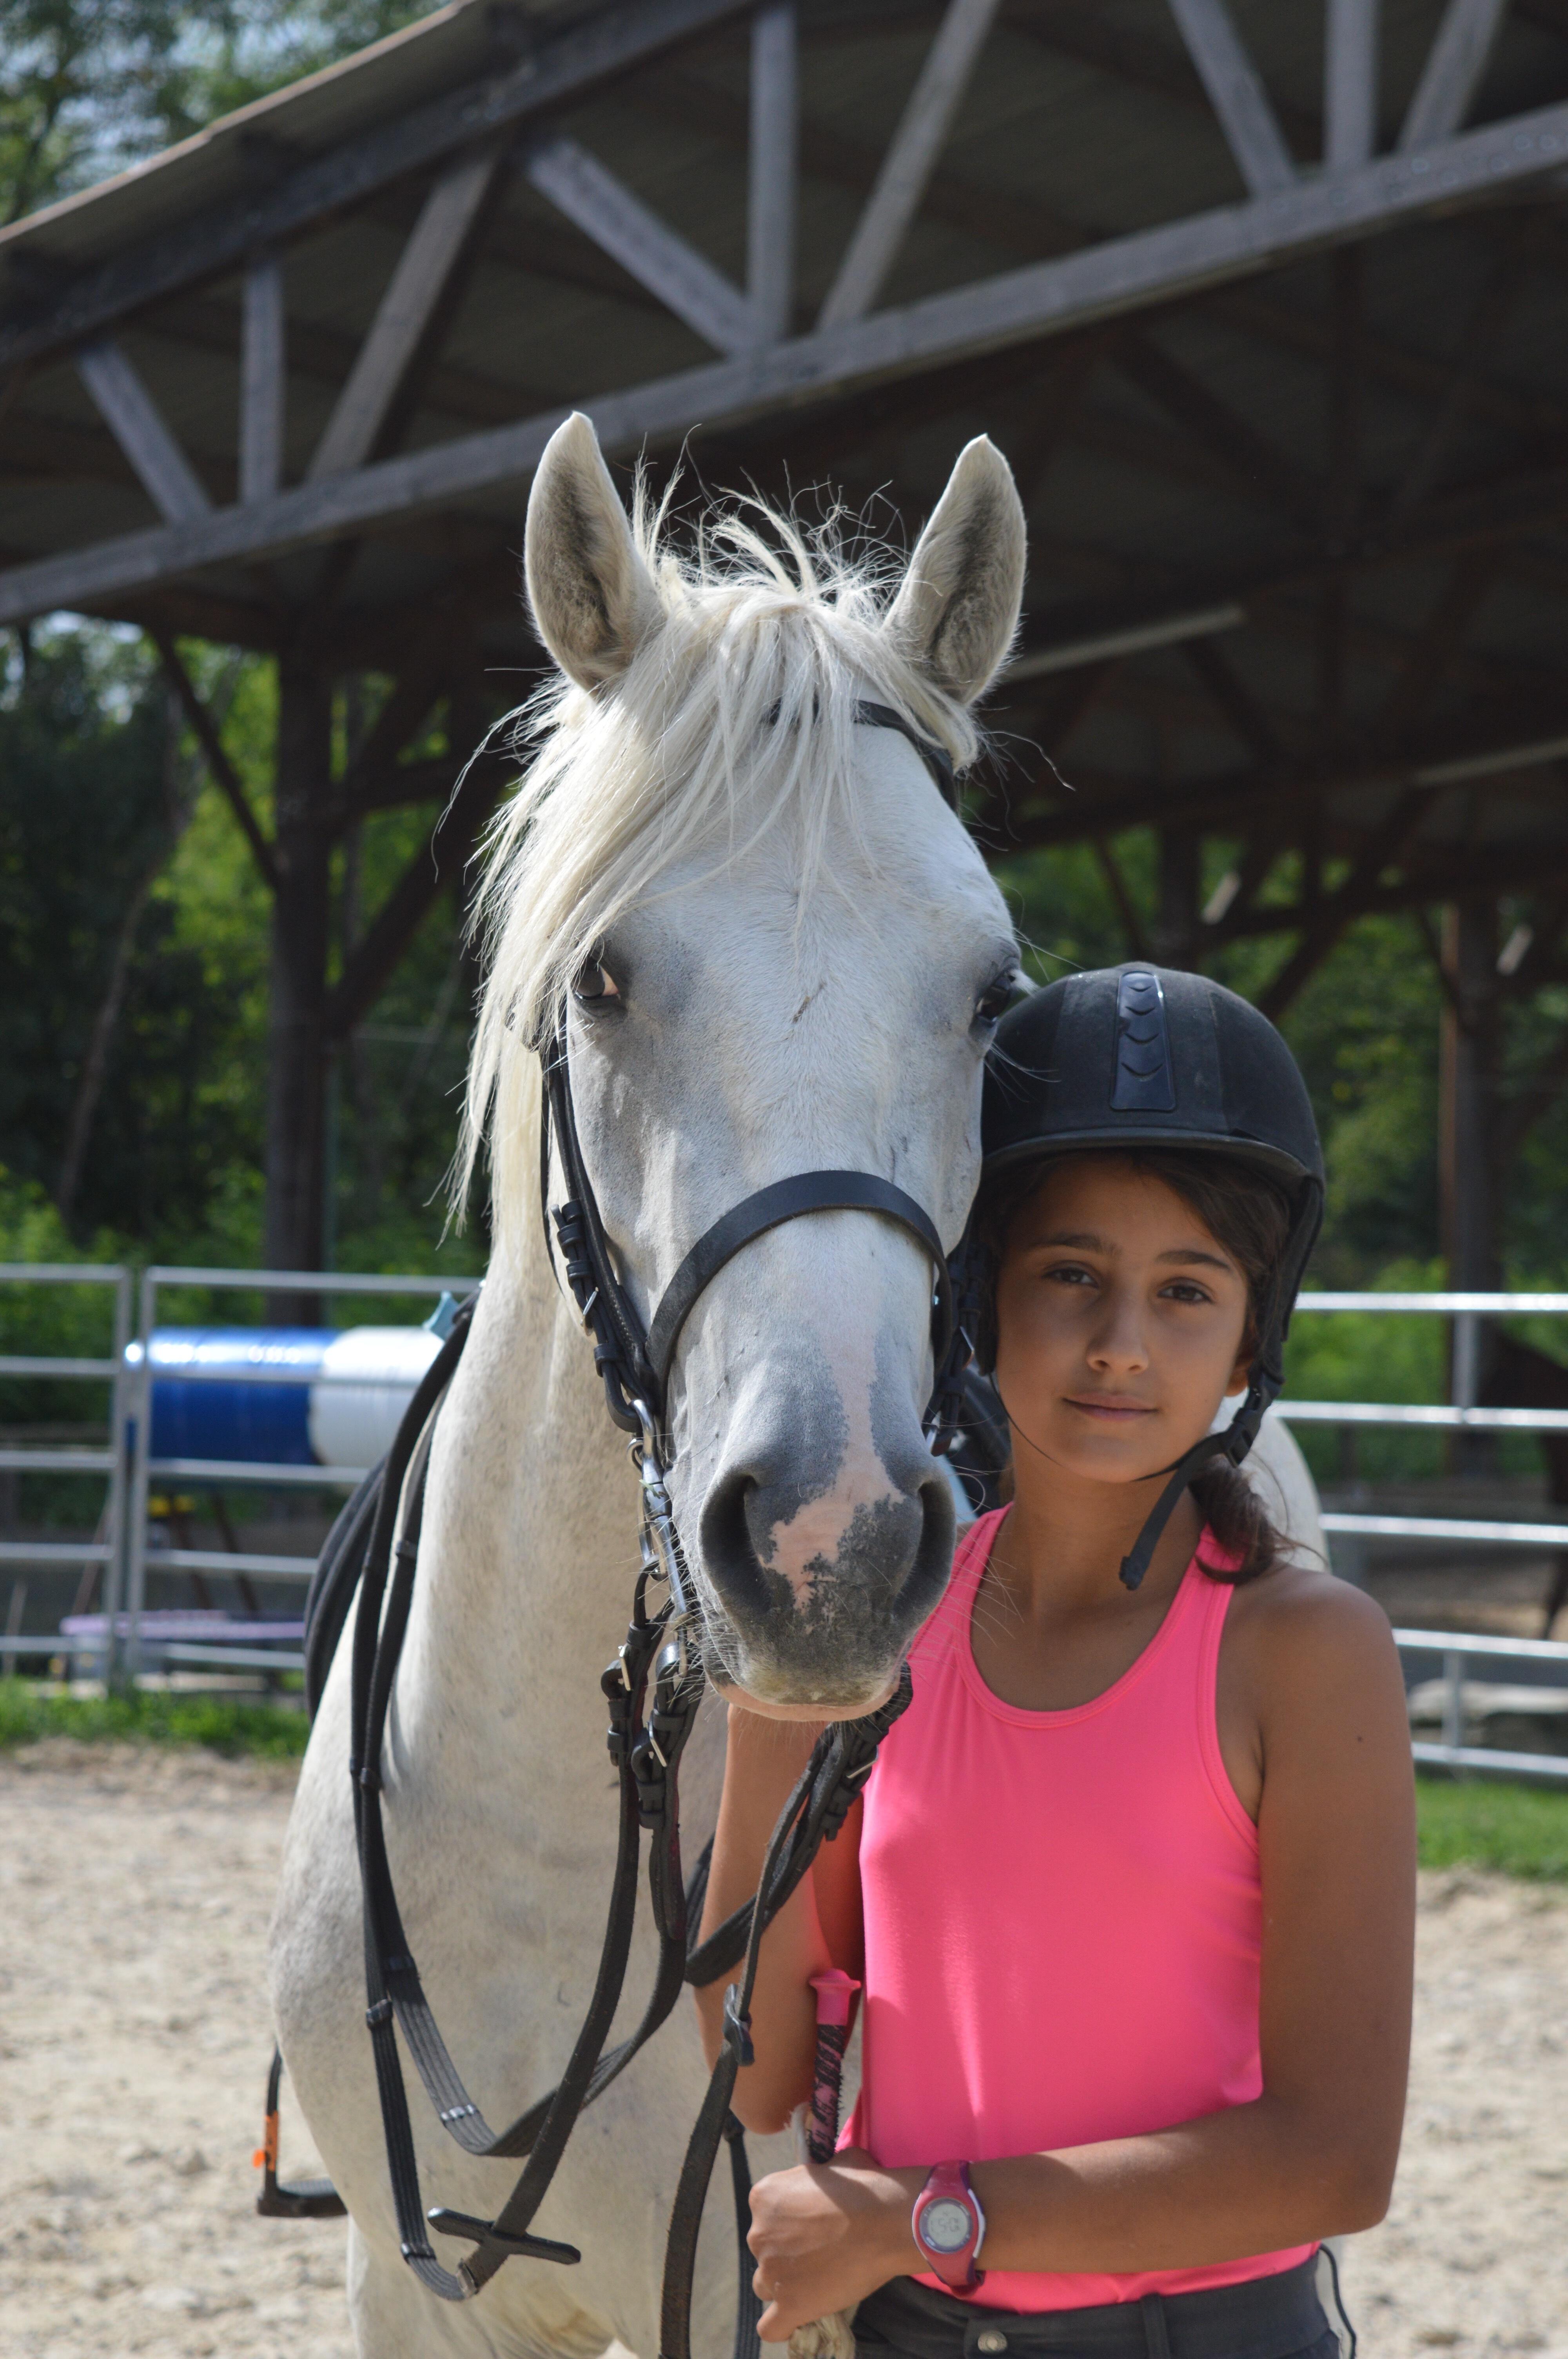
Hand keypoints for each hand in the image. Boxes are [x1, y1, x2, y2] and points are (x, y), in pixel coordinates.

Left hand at [747, 2149, 921, 2342]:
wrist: (885, 2224)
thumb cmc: (864, 2189)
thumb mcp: (836, 2164)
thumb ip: (820, 2173)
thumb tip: (828, 2176)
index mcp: (764, 2196)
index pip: (766, 2215)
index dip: (790, 2220)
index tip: (814, 2222)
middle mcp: (758, 2234)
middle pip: (764, 2250)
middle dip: (787, 2252)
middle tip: (820, 2251)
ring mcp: (771, 2272)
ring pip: (766, 2285)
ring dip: (785, 2285)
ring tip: (816, 2281)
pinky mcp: (788, 2305)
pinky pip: (771, 2326)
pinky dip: (783, 2324)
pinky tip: (800, 2316)